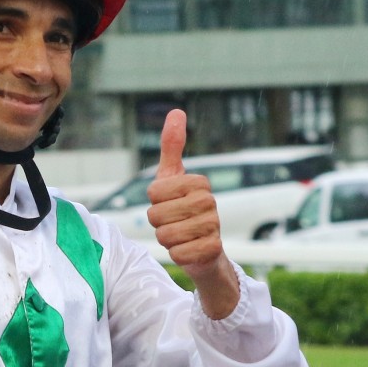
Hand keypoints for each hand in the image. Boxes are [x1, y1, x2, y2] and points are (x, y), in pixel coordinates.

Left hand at [146, 109, 238, 318]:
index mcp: (199, 182)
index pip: (154, 192)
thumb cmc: (183, 209)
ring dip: (166, 239)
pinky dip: (176, 255)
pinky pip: (176, 253)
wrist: (205, 251)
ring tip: (180, 236)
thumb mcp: (173, 176)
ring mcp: (213, 226)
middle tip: (173, 222)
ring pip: (165, 235)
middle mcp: (209, 202)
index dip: (154, 202)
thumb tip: (177, 111)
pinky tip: (188, 250)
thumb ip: (172, 146)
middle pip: (156, 214)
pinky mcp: (211, 250)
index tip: (168, 202)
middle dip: (158, 223)